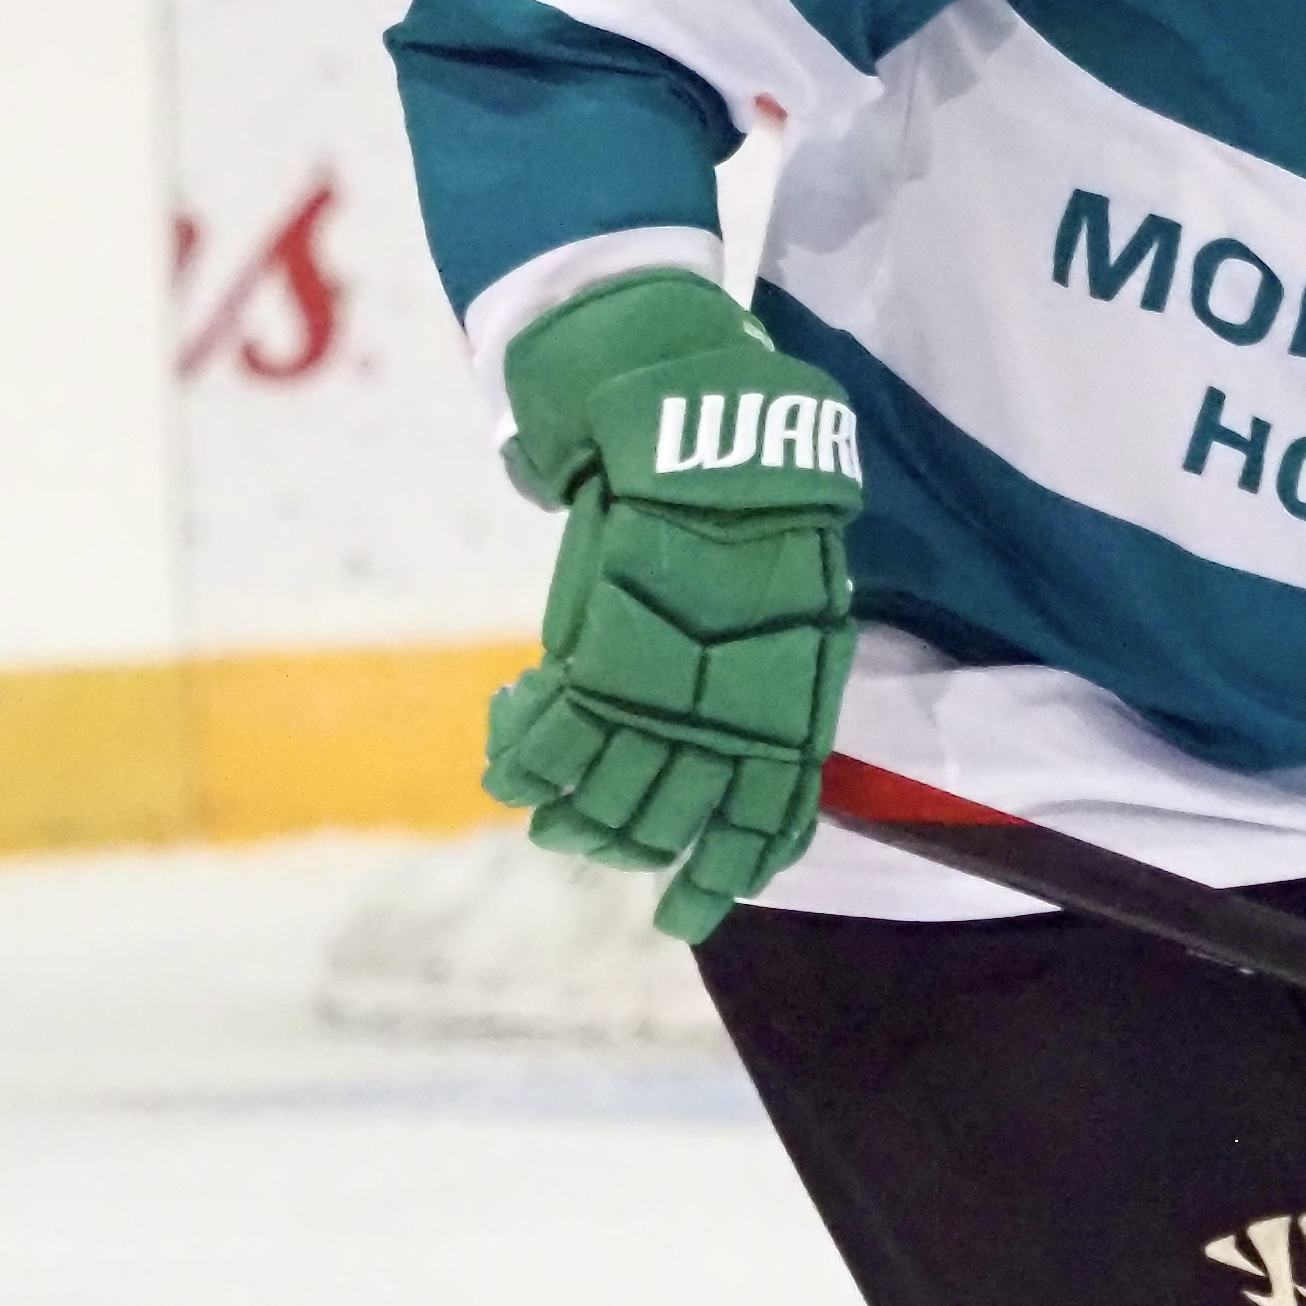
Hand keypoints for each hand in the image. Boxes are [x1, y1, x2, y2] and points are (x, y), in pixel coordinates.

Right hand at [484, 271, 864, 941]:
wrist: (683, 396)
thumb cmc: (747, 481)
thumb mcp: (792, 576)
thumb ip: (770, 655)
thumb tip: (756, 726)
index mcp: (798, 677)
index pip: (772, 802)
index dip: (732, 864)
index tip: (692, 909)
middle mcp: (736, 690)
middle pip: (681, 807)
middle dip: (639, 845)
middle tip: (608, 852)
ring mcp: (664, 674)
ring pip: (614, 785)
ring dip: (580, 813)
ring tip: (559, 818)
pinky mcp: (597, 645)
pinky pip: (554, 732)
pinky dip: (523, 753)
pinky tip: (508, 757)